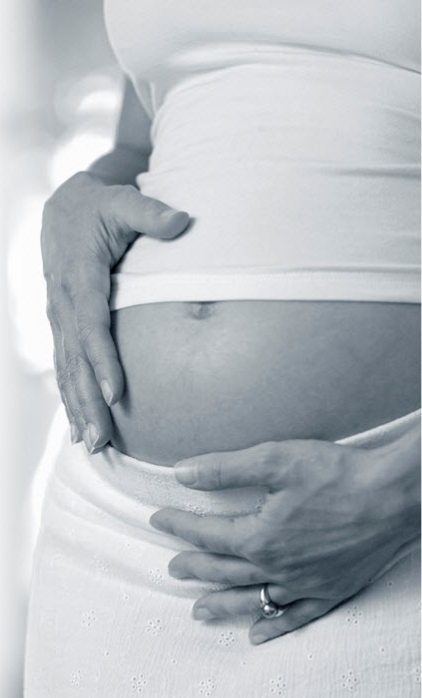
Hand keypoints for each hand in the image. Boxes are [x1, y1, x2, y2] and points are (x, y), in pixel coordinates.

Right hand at [42, 171, 189, 451]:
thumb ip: (151, 212)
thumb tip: (184, 220)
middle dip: (87, 403)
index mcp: (80, 277)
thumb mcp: (123, 201)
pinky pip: (64, 365)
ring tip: (92, 445)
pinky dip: (69, 396)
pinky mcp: (61, 325)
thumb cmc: (99, 206)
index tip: (116, 397)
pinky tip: (77, 425)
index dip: (102, 362)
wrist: (63, 209)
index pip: (91, 326)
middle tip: (102, 442)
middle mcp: (64, 303)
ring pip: (67, 369)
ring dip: (77, 408)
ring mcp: (59, 316)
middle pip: (76, 361)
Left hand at [150, 438, 419, 643]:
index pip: (208, 532)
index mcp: (260, 535)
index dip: (180, 525)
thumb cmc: (336, 474)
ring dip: (223, 603)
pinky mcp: (331, 591)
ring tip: (199, 609)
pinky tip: (258, 633)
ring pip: (253, 599)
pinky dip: (274, 625)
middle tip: (173, 568)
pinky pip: (296, 617)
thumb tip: (182, 472)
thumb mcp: (275, 461)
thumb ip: (225, 469)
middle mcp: (278, 566)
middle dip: (195, 566)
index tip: (160, 519)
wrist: (393, 496)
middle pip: (225, 569)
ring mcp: (305, 584)